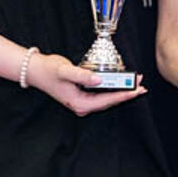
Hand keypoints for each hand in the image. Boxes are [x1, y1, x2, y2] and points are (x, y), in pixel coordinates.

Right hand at [27, 51, 145, 115]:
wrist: (35, 70)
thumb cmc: (48, 71)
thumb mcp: (65, 71)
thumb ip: (82, 75)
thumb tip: (99, 79)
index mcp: (79, 103)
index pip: (107, 100)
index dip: (123, 94)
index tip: (137, 90)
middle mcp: (82, 105)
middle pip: (110, 101)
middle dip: (126, 93)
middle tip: (142, 85)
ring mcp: (83, 102)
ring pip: (107, 98)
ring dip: (122, 91)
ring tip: (136, 84)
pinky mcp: (83, 96)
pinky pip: (103, 95)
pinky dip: (113, 88)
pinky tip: (122, 83)